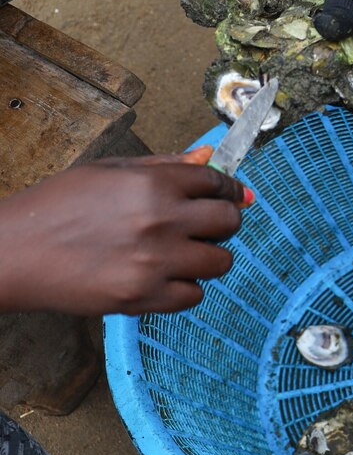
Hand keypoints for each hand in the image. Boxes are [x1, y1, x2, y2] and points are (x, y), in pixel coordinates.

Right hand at [0, 148, 248, 316]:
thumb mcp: (107, 171)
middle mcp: (159, 221)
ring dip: (207, 257)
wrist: (13, 252)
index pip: (216, 182)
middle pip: (229, 221)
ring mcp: (154, 262)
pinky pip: (194, 296)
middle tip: (205, 226)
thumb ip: (163, 165)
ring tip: (180, 253)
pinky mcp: (143, 297)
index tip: (230, 195)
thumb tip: (210, 157)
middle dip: (223, 221)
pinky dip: (185, 288)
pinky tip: (162, 276)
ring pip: (220, 262)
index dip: (228, 188)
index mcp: (151, 184)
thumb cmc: (56, 206)